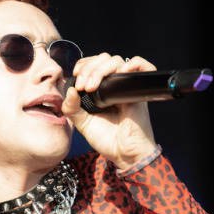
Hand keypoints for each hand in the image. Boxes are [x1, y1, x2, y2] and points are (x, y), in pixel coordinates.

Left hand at [62, 54, 156, 170]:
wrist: (124, 154)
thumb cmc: (106, 139)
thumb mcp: (82, 123)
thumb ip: (72, 108)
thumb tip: (70, 89)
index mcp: (101, 89)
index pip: (93, 64)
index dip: (83, 65)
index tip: (75, 76)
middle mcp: (115, 85)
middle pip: (104, 59)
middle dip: (89, 68)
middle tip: (82, 86)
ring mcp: (127, 86)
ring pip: (117, 61)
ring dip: (101, 69)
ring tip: (91, 86)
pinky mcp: (140, 91)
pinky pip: (144, 66)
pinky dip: (133, 64)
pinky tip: (120, 73)